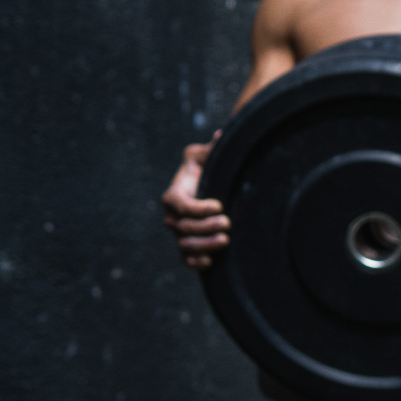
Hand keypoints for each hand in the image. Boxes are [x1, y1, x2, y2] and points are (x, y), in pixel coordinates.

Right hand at [162, 137, 226, 268]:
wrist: (214, 189)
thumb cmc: (208, 169)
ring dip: (204, 245)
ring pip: (185, 244)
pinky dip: (195, 262)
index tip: (219, 205)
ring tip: (225, 240)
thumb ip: (211, 148)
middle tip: (227, 223)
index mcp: (175, 194)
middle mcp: (173, 216)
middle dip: (205, 226)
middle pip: (183, 227)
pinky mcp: (189, 246)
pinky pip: (186, 259)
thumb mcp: (207, 156)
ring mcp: (180, 233)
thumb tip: (221, 137)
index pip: (179, 204)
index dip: (197, 208)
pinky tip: (210, 261)